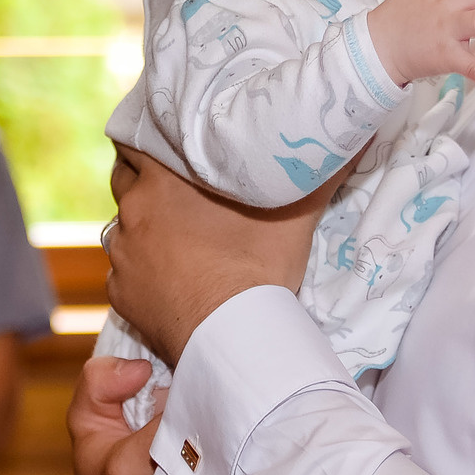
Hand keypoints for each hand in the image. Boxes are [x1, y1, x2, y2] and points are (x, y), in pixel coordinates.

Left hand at [105, 147, 329, 361]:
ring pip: (123, 228)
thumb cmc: (260, 268)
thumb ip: (319, 169)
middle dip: (144, 181)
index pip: (136, 141)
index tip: (167, 144)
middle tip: (174, 189)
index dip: (149, 140)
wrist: (233, 338)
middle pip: (124, 180)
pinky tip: (168, 278)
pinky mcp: (121, 293)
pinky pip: (125, 272)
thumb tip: (353, 136)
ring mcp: (123, 255)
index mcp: (163, 180)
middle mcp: (133, 211)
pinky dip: (141, 271)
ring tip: (174, 237)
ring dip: (142, 227)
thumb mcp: (296, 212)